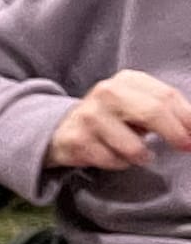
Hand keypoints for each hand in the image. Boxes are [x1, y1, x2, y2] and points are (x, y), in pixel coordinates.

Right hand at [46, 69, 190, 170]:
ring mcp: (90, 116)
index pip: (166, 96)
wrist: (65, 129)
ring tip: (140, 155)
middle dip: (174, 134)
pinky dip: (120, 164)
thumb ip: (167, 110)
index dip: (187, 117)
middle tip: (186, 147)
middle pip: (152, 112)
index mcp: (128, 80)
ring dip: (142, 156)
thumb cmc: (114, 118)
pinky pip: (113, 161)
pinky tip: (114, 156)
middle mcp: (107, 93)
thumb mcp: (139, 105)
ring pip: (132, 146)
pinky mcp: (77, 140)